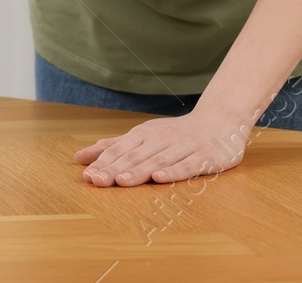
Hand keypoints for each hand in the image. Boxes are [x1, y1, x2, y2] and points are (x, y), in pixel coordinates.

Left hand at [75, 107, 250, 185]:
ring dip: (139, 171)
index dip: (104, 163)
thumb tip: (80, 157)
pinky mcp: (205, 157)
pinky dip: (173, 172)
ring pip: (159, 160)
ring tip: (121, 181)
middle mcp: (162, 139)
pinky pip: (188, 165)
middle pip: (136, 156)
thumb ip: (114, 147)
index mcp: (145, 135)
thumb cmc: (176, 133)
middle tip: (97, 181)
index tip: (87, 176)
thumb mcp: (143, 136)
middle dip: (115, 169)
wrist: (220, 120)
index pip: (121, 150)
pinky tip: (160, 178)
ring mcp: (184, 147)